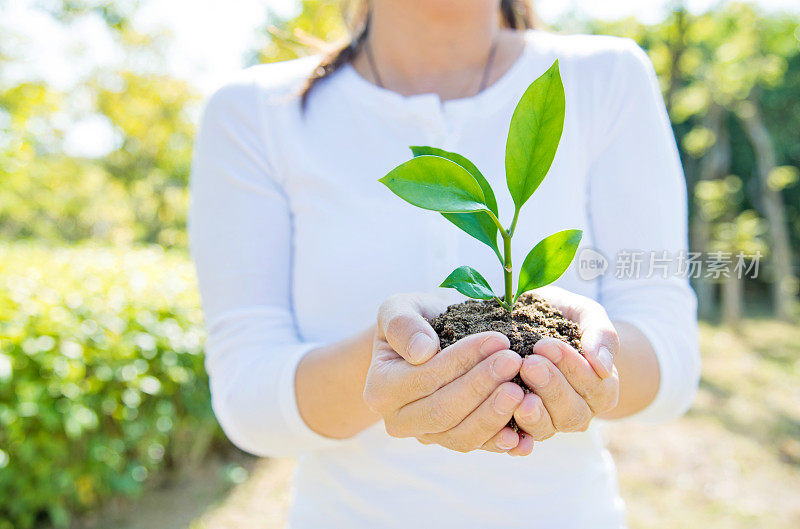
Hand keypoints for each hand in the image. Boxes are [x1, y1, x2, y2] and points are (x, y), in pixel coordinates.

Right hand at [363, 293, 530, 454]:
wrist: (423, 344)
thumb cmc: (412, 322)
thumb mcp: (398, 308)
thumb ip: (402, 324)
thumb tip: (421, 351)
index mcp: (380, 389)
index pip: (425, 378)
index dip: (462, 361)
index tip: (498, 340)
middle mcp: (398, 420)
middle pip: (443, 412)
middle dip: (482, 387)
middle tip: (515, 362)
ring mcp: (426, 436)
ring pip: (461, 437)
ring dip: (494, 415)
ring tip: (523, 390)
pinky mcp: (452, 441)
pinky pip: (478, 448)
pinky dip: (502, 443)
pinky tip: (524, 434)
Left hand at [512, 286, 619, 439]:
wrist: (532, 320)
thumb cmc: (563, 317)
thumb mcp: (585, 314)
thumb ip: (600, 334)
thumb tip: (602, 367)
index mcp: (601, 388)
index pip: (594, 385)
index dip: (571, 367)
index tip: (545, 345)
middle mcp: (579, 411)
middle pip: (571, 412)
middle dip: (550, 387)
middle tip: (528, 364)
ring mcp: (550, 421)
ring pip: (547, 428)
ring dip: (532, 412)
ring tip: (515, 391)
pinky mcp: (521, 426)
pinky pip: (518, 437)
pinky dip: (511, 433)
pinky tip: (503, 419)